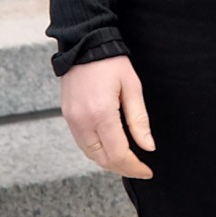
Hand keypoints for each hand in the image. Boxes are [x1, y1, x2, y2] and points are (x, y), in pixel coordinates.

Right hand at [61, 54, 154, 178]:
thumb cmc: (111, 62)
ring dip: (109, 162)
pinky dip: (97, 151)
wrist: (84, 44)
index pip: (118, 154)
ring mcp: (72, 120)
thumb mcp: (132, 88)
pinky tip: (110, 148)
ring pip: (91, 154)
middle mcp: (83, 121)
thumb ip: (139, 120)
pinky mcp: (67, 116)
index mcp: (101, 114)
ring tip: (127, 161)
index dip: (134, 167)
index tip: (147, 171)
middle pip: (102, 159)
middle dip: (122, 168)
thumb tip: (148, 147)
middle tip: (139, 169)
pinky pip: (82, 143)